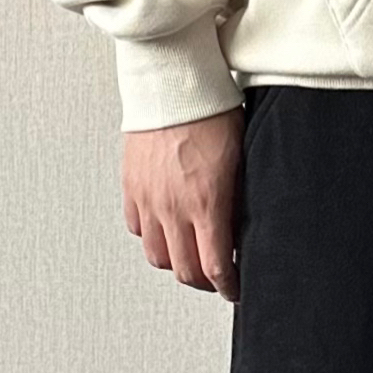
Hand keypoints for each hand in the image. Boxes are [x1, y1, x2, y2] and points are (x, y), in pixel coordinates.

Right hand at [122, 108, 243, 299]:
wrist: (174, 82)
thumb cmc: (212, 112)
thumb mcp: (240, 161)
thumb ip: (237, 201)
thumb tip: (239, 229)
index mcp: (206, 203)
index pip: (215, 267)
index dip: (228, 286)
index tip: (235, 290)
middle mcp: (173, 207)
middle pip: (184, 270)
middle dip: (203, 281)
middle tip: (216, 278)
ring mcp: (148, 198)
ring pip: (157, 256)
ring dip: (175, 263)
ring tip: (190, 256)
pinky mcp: (131, 185)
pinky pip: (137, 228)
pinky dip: (152, 237)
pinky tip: (166, 229)